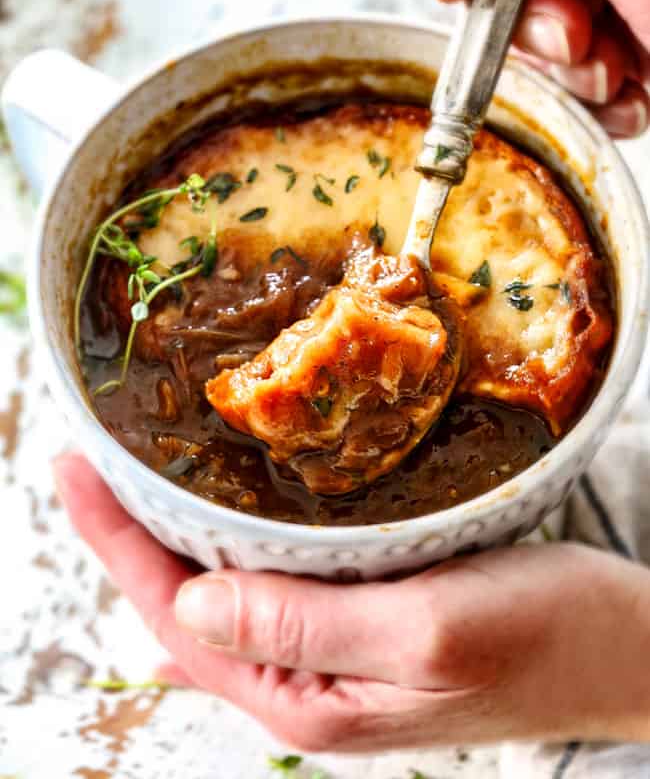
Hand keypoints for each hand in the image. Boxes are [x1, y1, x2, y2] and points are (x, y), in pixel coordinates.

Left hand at [55, 453, 649, 752]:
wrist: (626, 649)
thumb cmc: (545, 636)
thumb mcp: (427, 630)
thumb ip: (306, 626)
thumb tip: (190, 608)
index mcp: (310, 698)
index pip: (179, 616)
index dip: (119, 541)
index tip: (76, 468)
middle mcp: (310, 684)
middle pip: (190, 609)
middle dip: (135, 537)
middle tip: (96, 461)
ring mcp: (337, 660)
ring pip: (228, 598)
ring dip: (180, 540)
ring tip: (139, 481)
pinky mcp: (367, 625)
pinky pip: (276, 589)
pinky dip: (237, 548)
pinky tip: (220, 529)